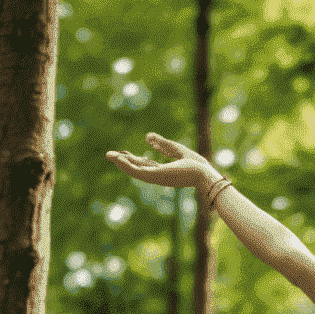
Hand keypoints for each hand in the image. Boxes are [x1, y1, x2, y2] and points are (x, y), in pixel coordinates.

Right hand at [104, 132, 218, 192]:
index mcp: (163, 170)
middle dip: (123, 162)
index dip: (133, 158)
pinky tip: (120, 158)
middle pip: (136, 168)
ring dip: (121, 163)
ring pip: (134, 170)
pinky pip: (138, 171)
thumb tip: (147, 136)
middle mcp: (158, 175)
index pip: (144, 164)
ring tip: (109, 155)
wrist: (205, 174)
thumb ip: (162, 144)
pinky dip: (128, 165)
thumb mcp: (176, 150)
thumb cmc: (196, 165)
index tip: (123, 152)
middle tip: (109, 155)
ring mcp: (156, 177)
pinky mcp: (156, 176)